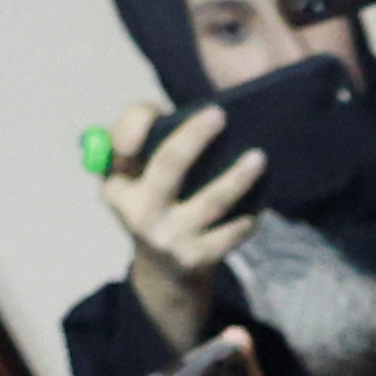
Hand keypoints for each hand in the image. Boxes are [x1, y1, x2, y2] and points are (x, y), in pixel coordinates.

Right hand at [97, 88, 266, 345]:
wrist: (162, 271)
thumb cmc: (154, 204)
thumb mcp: (133, 178)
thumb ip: (140, 140)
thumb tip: (168, 113)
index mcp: (117, 185)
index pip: (121, 144)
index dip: (136, 123)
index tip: (163, 105)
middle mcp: (137, 211)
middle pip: (167, 165)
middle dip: (193, 137)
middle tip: (219, 114)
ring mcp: (167, 237)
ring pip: (210, 202)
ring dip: (237, 179)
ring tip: (258, 158)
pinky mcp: (194, 259)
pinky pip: (228, 235)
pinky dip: (245, 220)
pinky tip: (259, 207)